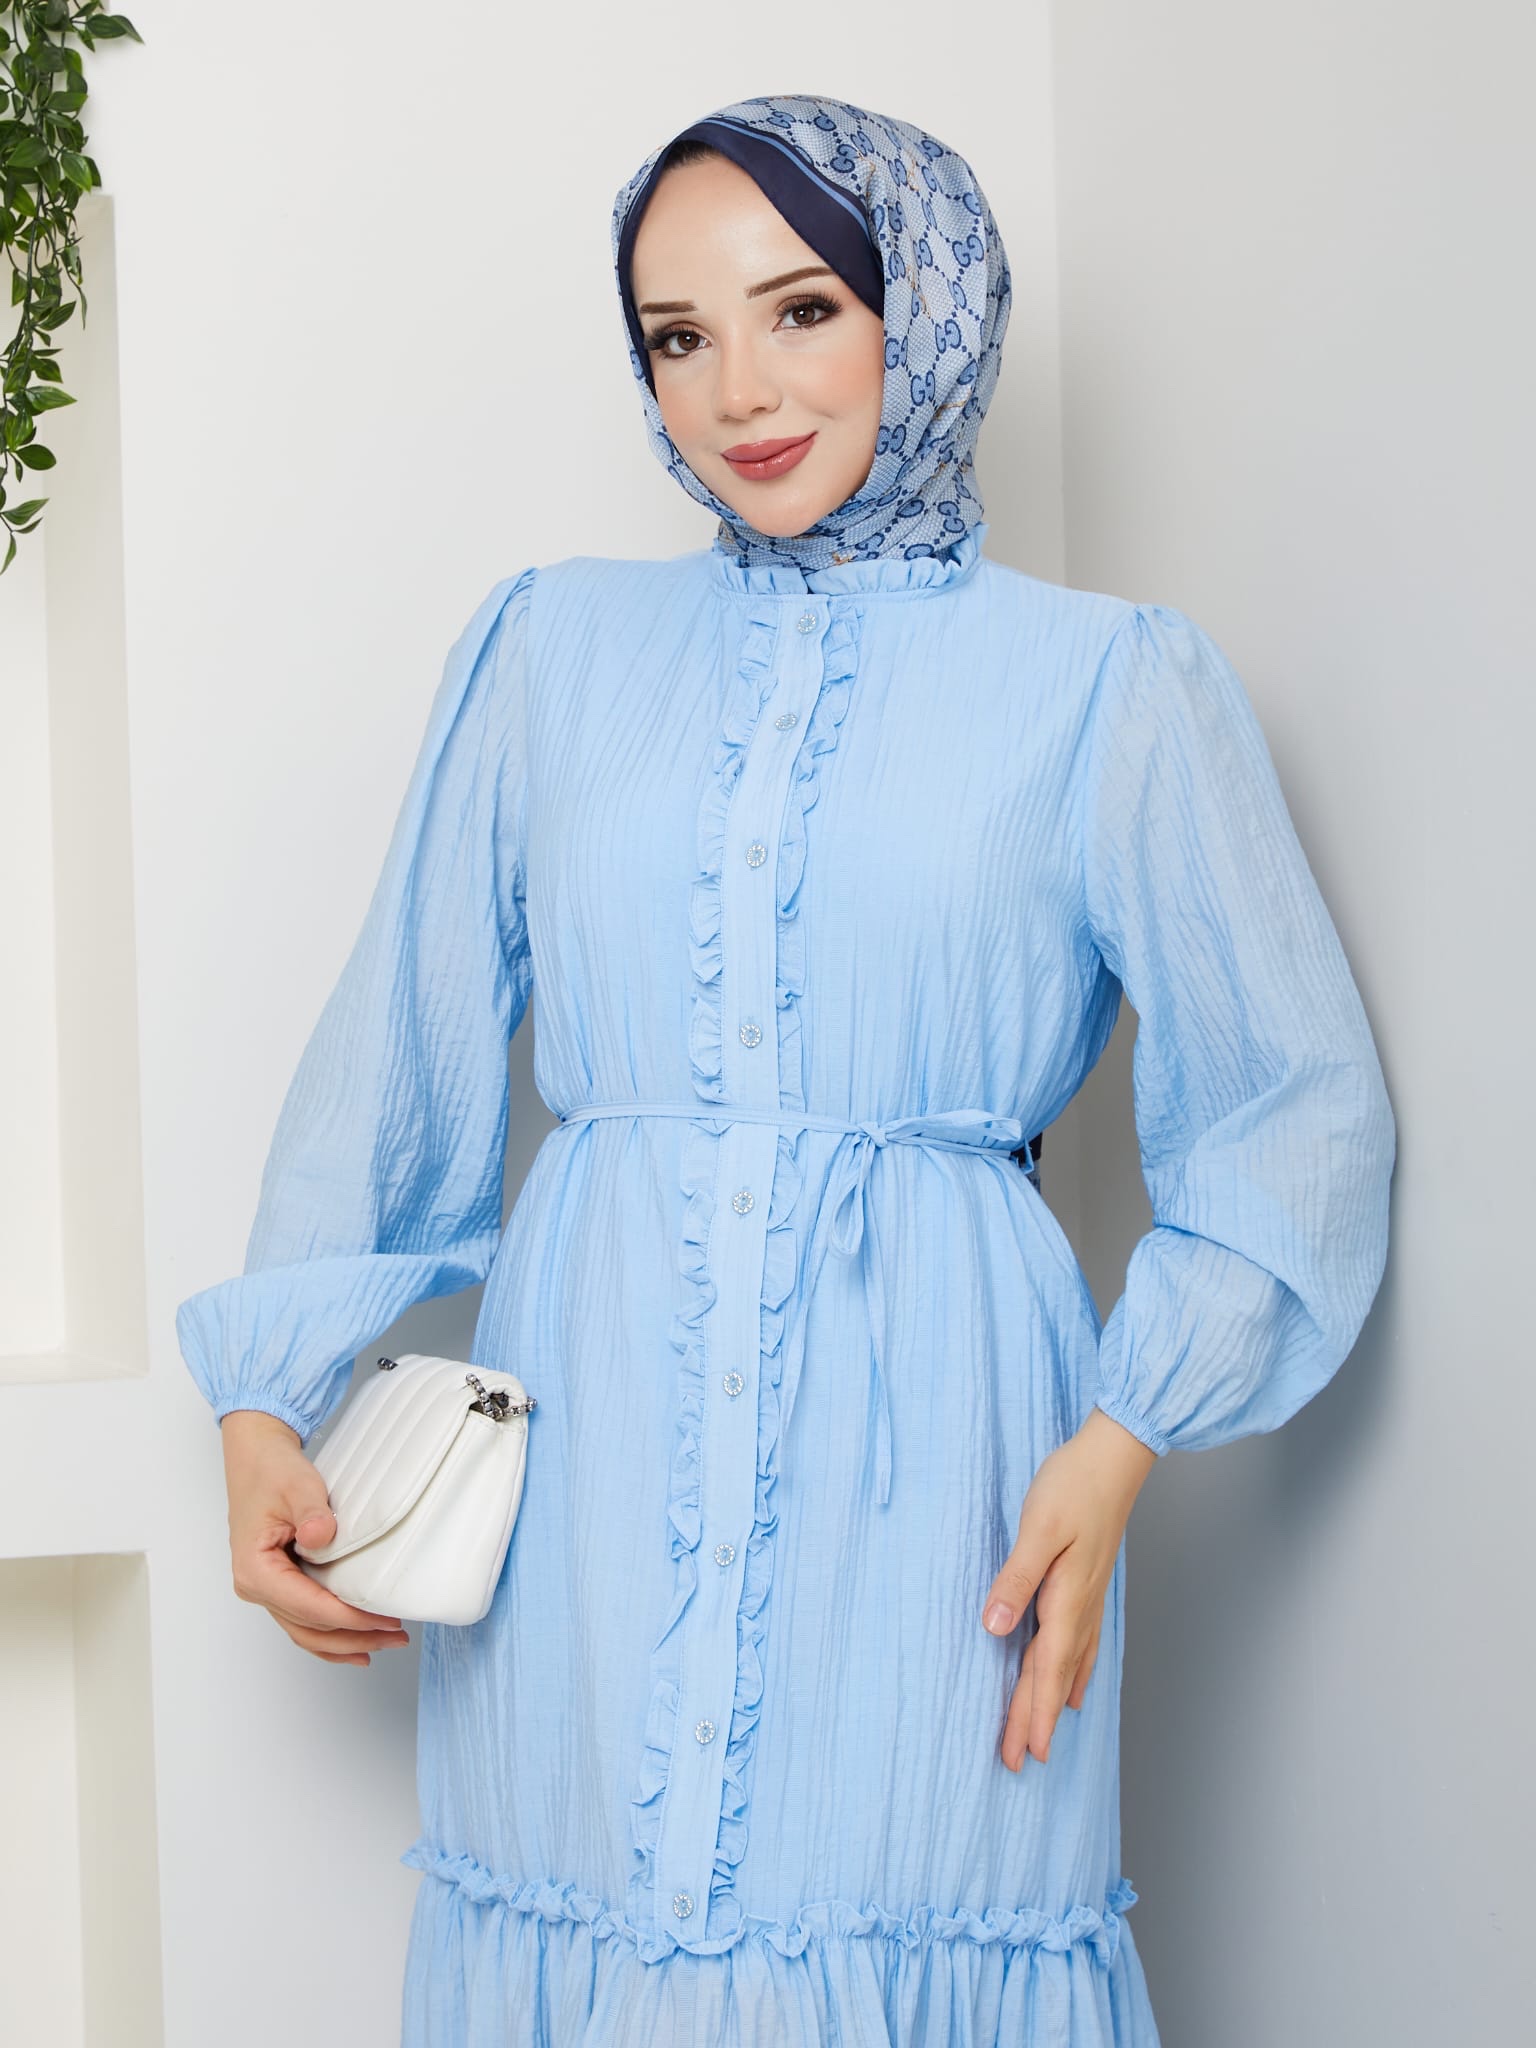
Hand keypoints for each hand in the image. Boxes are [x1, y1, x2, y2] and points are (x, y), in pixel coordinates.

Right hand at [220, 1409, 410, 1666]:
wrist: (257, 1457)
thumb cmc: (272, 1470)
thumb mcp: (296, 1485)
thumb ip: (310, 1512)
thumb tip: (320, 1537)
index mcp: (256, 1571)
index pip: (309, 1607)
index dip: (349, 1619)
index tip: (385, 1620)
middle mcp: (256, 1588)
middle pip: (309, 1628)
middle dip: (355, 1638)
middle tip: (397, 1638)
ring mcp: (266, 1589)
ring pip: (306, 1631)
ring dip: (345, 1643)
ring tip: (386, 1643)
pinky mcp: (279, 1584)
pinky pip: (304, 1620)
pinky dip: (330, 1636)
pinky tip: (356, 1647)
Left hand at [982, 1406, 1157, 1769]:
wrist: (1114, 1455)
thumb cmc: (1073, 1485)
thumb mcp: (1038, 1529)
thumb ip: (1016, 1580)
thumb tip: (994, 1629)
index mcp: (1066, 1599)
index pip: (1044, 1670)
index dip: (1031, 1715)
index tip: (1022, 1756)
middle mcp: (1081, 1606)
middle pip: (1055, 1676)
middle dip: (1035, 1720)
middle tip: (1020, 1764)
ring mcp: (1089, 1596)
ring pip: (1069, 1664)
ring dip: (1053, 1702)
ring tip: (1044, 1737)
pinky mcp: (1090, 1582)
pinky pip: (1082, 1643)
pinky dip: (1075, 1672)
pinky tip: (1074, 1686)